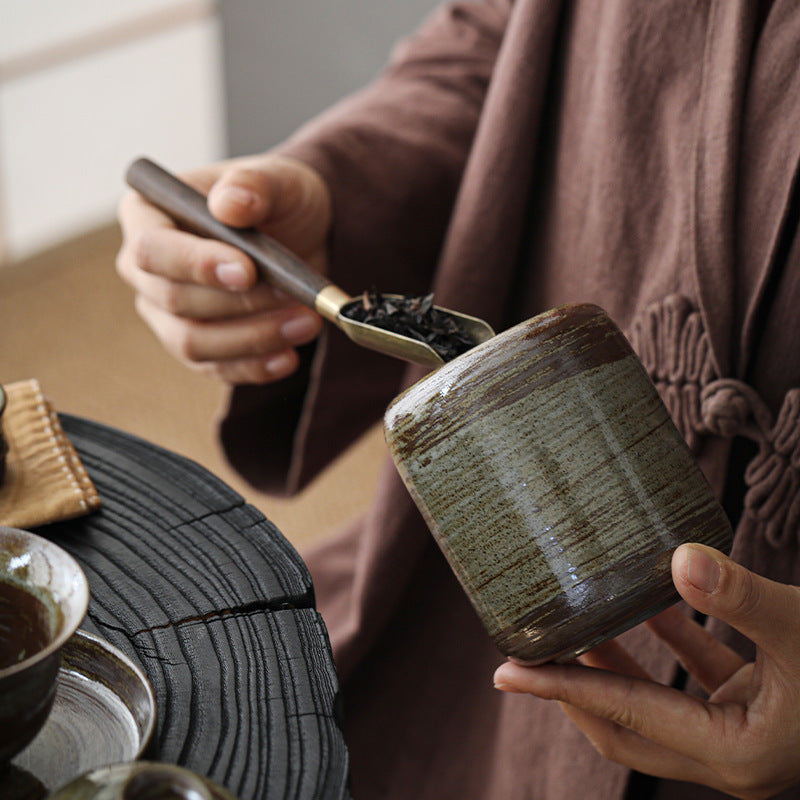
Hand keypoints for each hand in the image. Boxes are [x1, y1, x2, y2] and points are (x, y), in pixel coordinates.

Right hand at [116, 154, 330, 383]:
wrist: (305, 234)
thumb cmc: (278, 200)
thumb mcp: (277, 180)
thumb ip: (252, 185)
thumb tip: (229, 204)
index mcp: (147, 215)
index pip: (152, 249)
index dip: (195, 264)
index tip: (248, 270)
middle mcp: (147, 269)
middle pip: (173, 301)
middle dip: (238, 304)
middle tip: (294, 298)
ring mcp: (168, 314)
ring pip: (193, 343)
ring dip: (253, 339)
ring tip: (307, 323)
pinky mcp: (200, 347)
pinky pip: (218, 368)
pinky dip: (255, 367)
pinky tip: (290, 357)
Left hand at [493, 544, 799, 798]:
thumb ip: (741, 598)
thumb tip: (677, 557)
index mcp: (732, 755)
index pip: (618, 715)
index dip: (556, 688)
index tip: (503, 670)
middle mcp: (730, 754)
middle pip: (623, 724)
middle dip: (573, 685)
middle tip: (529, 647)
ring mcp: (744, 733)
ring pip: (656, 701)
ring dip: (616, 662)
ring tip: (576, 618)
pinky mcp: (760, 706)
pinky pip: (698, 676)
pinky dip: (670, 643)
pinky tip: (652, 601)